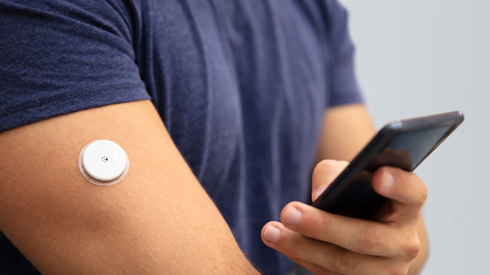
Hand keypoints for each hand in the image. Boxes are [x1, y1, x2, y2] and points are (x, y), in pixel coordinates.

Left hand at [261, 160, 426, 274]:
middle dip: (324, 226)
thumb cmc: (356, 196)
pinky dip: (301, 256)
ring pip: (344, 263)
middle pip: (367, 238)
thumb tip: (321, 196)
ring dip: (302, 247)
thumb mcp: (349, 177)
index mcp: (407, 206)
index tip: (377, 175)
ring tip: (271, 231)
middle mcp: (404, 241)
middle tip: (289, 211)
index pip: (412, 194)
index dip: (398, 185)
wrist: (362, 229)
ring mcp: (386, 270)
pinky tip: (279, 241)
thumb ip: (335, 174)